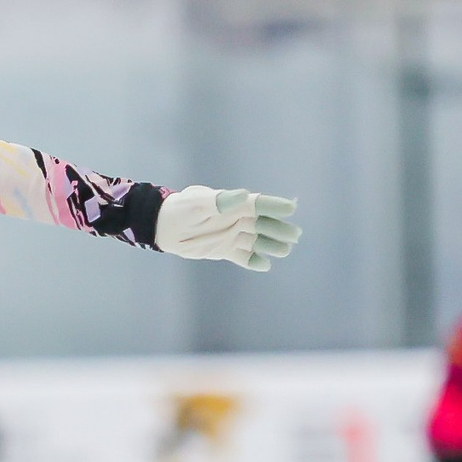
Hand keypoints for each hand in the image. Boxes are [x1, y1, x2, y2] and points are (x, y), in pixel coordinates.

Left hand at [154, 187, 299, 271]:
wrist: (165, 227)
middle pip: (263, 224)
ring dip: (271, 245)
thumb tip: (243, 195)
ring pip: (256, 241)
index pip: (259, 204)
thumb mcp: (198, 203)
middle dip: (279, 229)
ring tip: (285, 250)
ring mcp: (232, 235)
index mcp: (233, 204)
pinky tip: (265, 265)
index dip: (275, 206)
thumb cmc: (182, 209)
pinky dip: (253, 261)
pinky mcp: (225, 250)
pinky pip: (242, 256)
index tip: (291, 208)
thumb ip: (221, 201)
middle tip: (295, 236)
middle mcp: (236, 219)